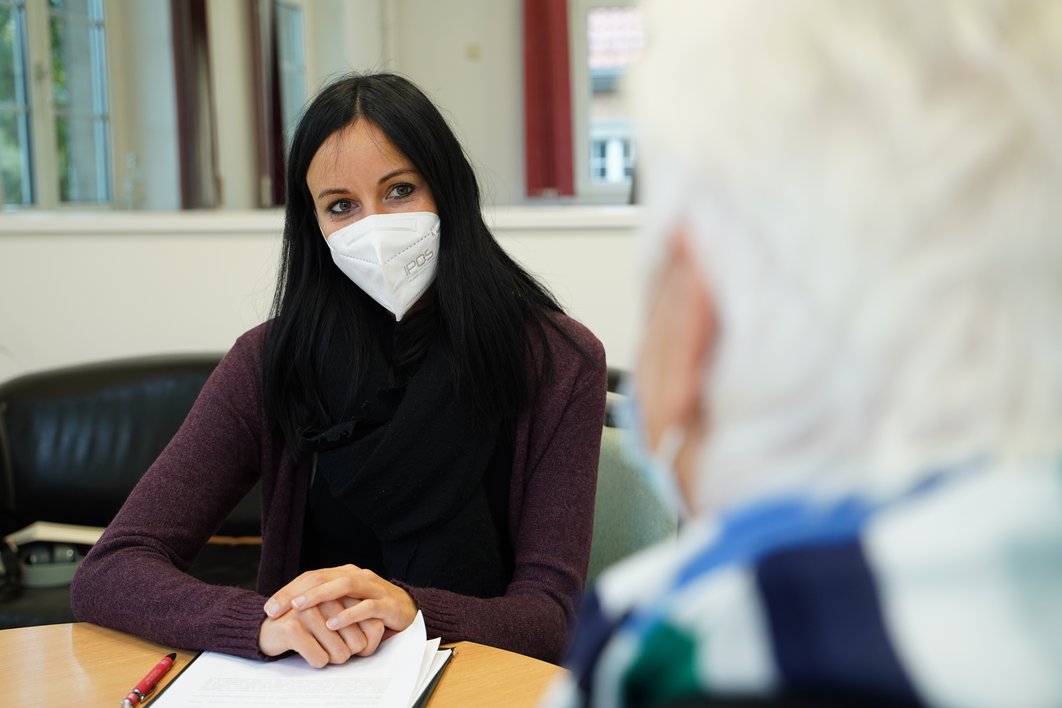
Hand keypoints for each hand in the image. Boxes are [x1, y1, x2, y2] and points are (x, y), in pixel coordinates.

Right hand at [258, 598, 371, 666]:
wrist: (269, 629)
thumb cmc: (310, 626)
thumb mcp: (337, 617)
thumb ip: (359, 620)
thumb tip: (373, 637)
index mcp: (341, 592)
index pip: (374, 627)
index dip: (366, 645)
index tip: (355, 647)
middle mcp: (327, 598)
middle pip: (358, 643)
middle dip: (347, 653)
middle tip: (331, 648)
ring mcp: (309, 611)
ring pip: (340, 654)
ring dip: (330, 658)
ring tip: (318, 647)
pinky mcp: (293, 628)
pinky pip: (320, 659)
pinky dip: (316, 661)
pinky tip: (306, 651)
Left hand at [263, 564, 416, 639]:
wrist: (409, 610)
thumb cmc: (371, 609)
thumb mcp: (344, 603)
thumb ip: (323, 602)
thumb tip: (288, 611)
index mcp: (343, 573)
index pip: (311, 576)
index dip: (288, 590)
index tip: (268, 608)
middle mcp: (357, 575)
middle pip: (322, 577)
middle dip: (296, 593)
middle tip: (276, 609)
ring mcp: (373, 587)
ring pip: (343, 586)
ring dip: (318, 596)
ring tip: (298, 607)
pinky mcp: (387, 604)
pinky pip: (366, 607)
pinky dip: (348, 615)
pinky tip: (332, 623)